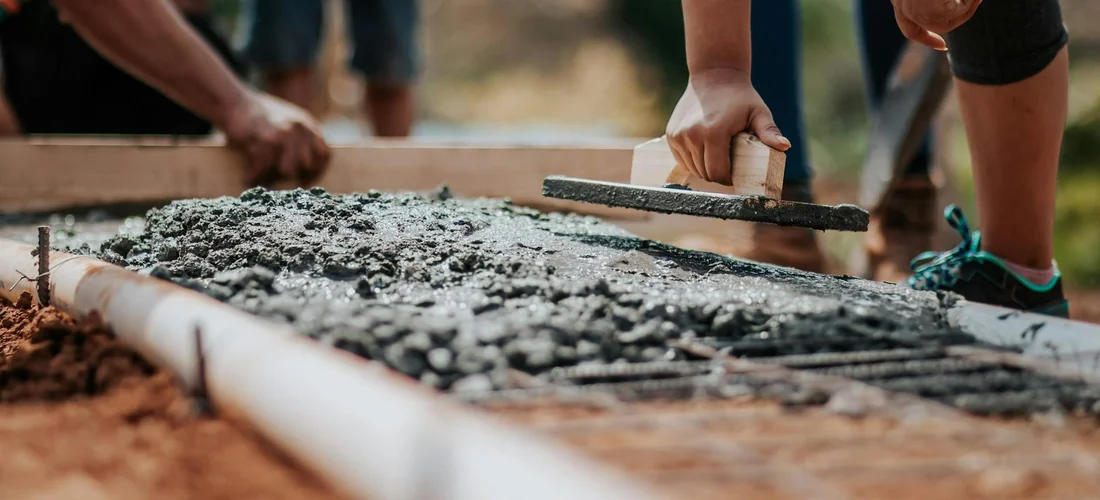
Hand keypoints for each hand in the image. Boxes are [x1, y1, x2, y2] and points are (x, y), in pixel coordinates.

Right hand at [222, 92, 331, 186]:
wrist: (234, 101)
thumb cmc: (257, 117)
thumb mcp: (287, 123)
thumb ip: (299, 141)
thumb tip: (303, 171)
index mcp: (308, 125)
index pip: (324, 155)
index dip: (316, 172)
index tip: (304, 181)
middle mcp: (301, 128)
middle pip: (306, 165)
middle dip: (291, 176)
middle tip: (274, 180)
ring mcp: (286, 132)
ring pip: (287, 170)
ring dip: (272, 177)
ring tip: (260, 178)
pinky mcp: (267, 138)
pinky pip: (264, 167)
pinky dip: (254, 175)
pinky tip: (247, 177)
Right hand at [665, 69, 788, 185]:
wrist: (714, 75)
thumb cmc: (740, 97)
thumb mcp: (758, 113)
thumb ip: (769, 131)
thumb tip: (785, 146)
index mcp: (713, 133)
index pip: (718, 173)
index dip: (728, 179)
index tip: (736, 175)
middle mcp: (692, 135)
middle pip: (704, 173)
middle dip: (717, 175)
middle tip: (729, 167)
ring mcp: (679, 136)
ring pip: (692, 168)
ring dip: (704, 169)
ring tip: (717, 158)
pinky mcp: (671, 135)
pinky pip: (682, 159)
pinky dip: (692, 161)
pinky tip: (704, 152)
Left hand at [890, 0, 981, 49]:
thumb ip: (930, 1)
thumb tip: (948, 8)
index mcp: (899, 1)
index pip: (910, 29)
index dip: (926, 38)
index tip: (943, 47)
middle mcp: (903, 7)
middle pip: (934, 27)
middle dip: (956, 19)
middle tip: (976, 1)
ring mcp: (916, 10)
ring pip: (948, 22)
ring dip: (966, 7)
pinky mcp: (932, 8)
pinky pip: (959, 12)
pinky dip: (971, 2)